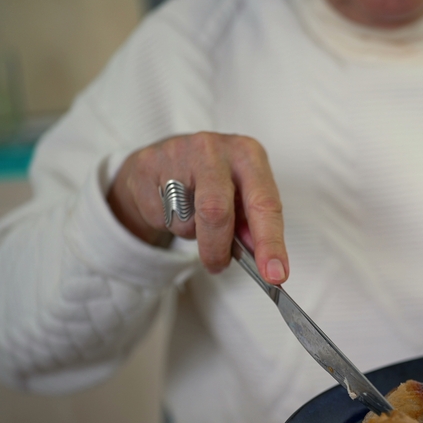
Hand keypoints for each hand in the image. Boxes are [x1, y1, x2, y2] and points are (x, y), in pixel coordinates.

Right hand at [107, 132, 288, 283]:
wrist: (162, 160)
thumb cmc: (209, 181)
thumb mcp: (239, 195)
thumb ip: (250, 223)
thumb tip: (259, 255)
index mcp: (248, 154)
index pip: (265, 204)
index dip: (270, 243)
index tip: (275, 274)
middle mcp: (215, 149)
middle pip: (217, 211)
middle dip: (218, 248)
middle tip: (218, 265)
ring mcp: (178, 153)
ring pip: (186, 219)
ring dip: (191, 233)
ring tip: (191, 217)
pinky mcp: (147, 165)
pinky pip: (159, 215)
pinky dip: (167, 224)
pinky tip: (168, 206)